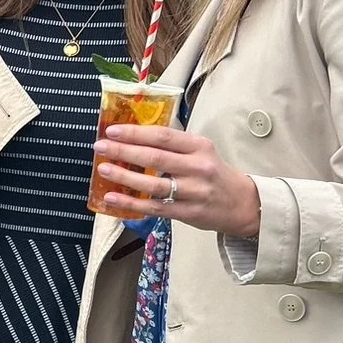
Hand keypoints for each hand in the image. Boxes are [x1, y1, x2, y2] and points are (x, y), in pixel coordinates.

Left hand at [92, 122, 261, 237]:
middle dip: (124, 151)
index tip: (112, 130)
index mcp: (199, 146)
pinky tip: (112, 199)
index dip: (136, 133)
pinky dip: (131, 203)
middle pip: (155, 157)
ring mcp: (193, 191)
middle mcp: (198, 167)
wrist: (242, 204)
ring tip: (103, 170)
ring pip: (153, 184)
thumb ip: (174, 146)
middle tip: (100, 147)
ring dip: (124, 177)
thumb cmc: (215, 174)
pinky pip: (154, 208)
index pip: (163, 136)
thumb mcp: (202, 151)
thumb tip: (133, 138)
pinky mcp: (187, 212)